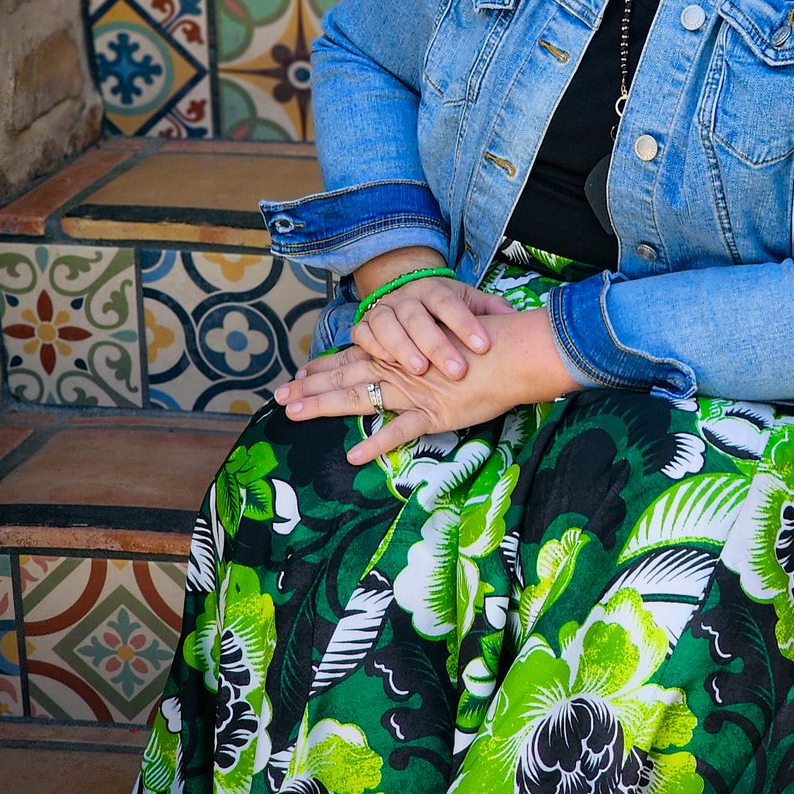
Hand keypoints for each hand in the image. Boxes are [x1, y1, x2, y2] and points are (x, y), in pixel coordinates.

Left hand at [274, 307, 579, 462]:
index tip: (299, 373)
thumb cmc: (487, 342)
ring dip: (325, 405)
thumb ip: (429, 345)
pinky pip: (400, 431)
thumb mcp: (450, 338)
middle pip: (347, 376)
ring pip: (360, 397)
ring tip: (294, 414)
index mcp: (402, 351)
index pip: (355, 357)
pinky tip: (354, 455)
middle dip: (311, 387)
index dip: (325, 366)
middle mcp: (400, 368)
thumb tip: (415, 354)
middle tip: (279, 397)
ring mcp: (414, 391)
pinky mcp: (434, 413)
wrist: (513, 350)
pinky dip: (377, 444)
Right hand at [350, 272, 512, 383]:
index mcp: (434, 289)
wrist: (408, 299)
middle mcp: (406, 296)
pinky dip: (374, 347)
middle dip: (437, 344)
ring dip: (403, 347)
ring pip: (388, 324)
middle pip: (418, 316)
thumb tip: (513, 317)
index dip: (466, 324)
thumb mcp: (469, 303)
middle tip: (457, 371)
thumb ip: (490, 310)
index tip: (484, 346)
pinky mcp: (365, 325)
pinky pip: (363, 334)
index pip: (449, 302)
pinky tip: (388, 364)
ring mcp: (383, 309)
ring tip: (421, 370)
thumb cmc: (445, 311)